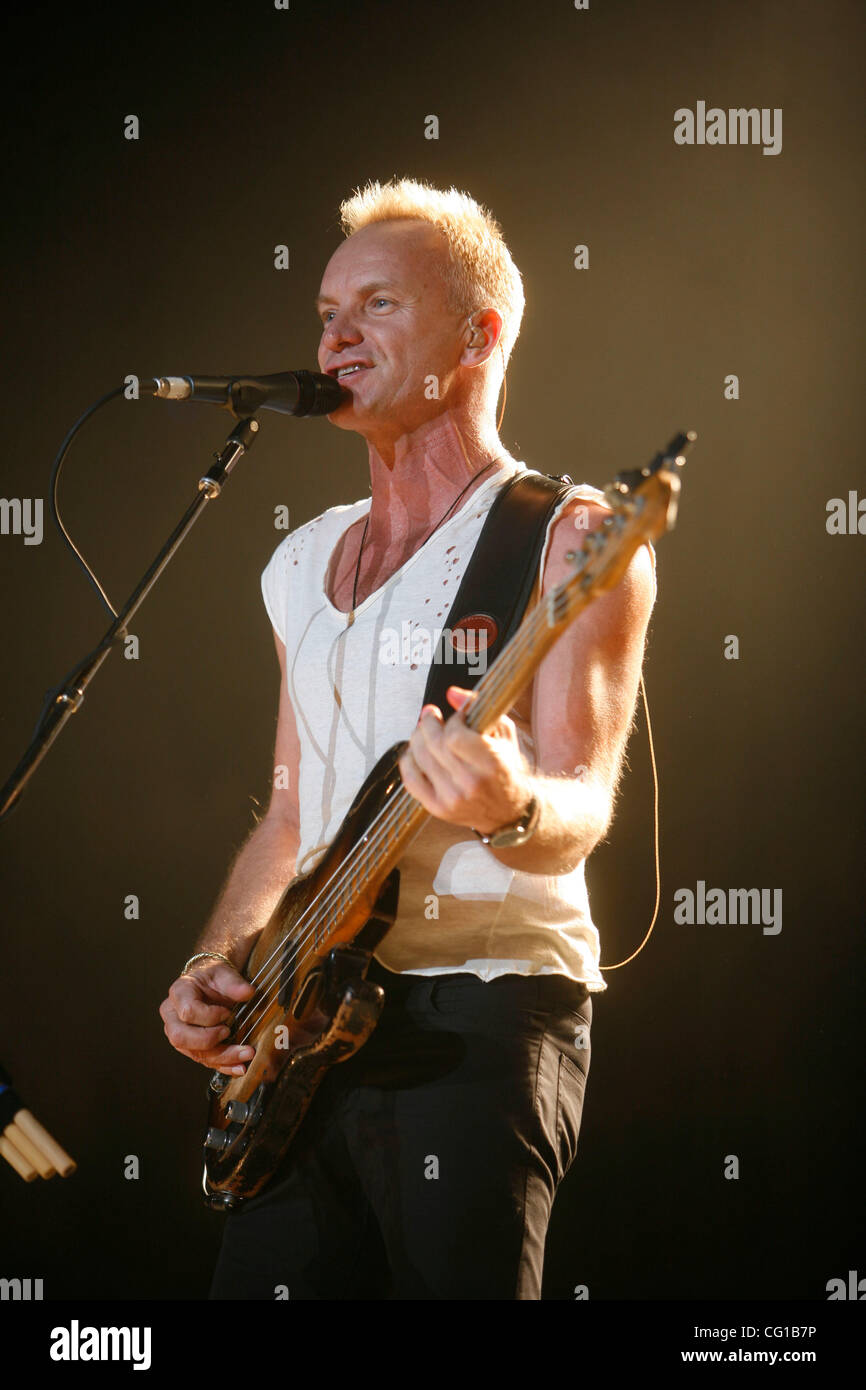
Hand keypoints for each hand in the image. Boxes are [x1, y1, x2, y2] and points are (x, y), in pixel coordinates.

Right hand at [159, 959, 255, 1074]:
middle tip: (229, 1032)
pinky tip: (239, 1067)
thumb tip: (247, 992)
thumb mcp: (223, 973)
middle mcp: (173, 1016)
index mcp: (179, 993)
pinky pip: (204, 1060)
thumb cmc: (213, 977)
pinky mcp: (191, 1047)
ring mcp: (180, 1033)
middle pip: (181, 1037)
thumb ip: (234, 982)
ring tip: (246, 1054)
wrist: (211, 984)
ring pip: (194, 1053)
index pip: (187, 1011)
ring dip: (222, 1057)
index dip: (209, 1016)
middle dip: (209, 1040)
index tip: (227, 1012)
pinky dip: (224, 1065)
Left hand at [398, 685, 532, 836]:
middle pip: (434, 745)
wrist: (509, 811)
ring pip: (420, 758)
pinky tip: (416, 751)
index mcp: (491, 765)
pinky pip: (411, 779)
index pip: (454, 736)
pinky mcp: (438, 808)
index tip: (458, 718)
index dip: (452, 721)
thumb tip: (452, 694)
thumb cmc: (507, 770)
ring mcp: (452, 798)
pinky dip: (409, 760)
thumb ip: (480, 708)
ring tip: (424, 731)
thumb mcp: (504, 735)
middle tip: (431, 715)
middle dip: (429, 724)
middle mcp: (470, 784)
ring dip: (418, 738)